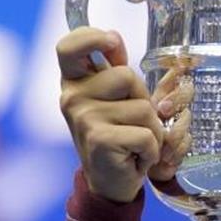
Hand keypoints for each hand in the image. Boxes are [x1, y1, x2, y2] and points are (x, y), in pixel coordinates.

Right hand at [56, 27, 186, 201]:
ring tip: (135, 142)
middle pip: (127, 76)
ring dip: (152, 129)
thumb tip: (114, 37)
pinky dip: (151, 150)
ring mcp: (84, 118)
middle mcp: (72, 97)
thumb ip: (116, 70)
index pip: (68, 47)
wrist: (110, 183)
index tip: (112, 41)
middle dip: (142, 100)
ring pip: (143, 108)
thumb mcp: (116, 100)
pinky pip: (146, 135)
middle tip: (132, 123)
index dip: (91, 37)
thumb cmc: (118, 137)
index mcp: (74, 83)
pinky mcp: (100, 140)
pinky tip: (135, 157)